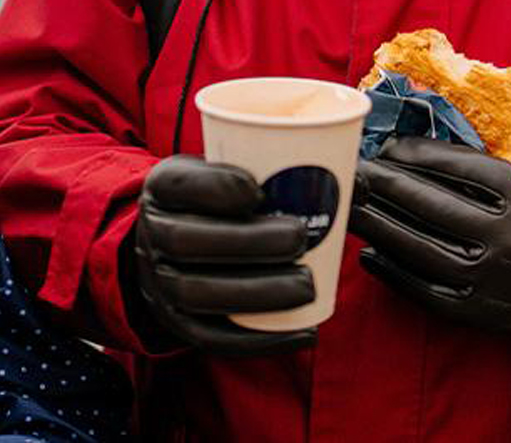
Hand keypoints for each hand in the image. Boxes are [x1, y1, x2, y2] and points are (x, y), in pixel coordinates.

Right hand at [128, 155, 315, 354]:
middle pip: (187, 241)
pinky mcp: (178, 322)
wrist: (170, 243)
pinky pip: (211, 338)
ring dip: (256, 291)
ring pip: (197, 292)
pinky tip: (301, 332)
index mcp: (162, 187)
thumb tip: (358, 186)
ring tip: (307, 285)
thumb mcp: (229, 171)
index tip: (259, 188)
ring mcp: (159, 283)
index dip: (214, 186)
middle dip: (246, 242)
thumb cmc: (217, 202)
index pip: (176, 182)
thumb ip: (286, 170)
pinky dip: (257, 339)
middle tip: (299, 237)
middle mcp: (151, 233)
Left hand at [350, 136, 510, 338]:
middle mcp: (507, 237)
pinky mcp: (477, 311)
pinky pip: (423, 288)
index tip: (390, 146)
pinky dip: (392, 270)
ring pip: (419, 246)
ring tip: (353, 205)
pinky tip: (370, 253)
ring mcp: (490, 278)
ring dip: (379, 223)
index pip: (459, 168)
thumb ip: (491, 170)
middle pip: (432, 204)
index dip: (418, 154)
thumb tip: (422, 152)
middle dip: (387, 183)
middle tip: (357, 169)